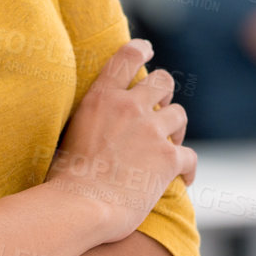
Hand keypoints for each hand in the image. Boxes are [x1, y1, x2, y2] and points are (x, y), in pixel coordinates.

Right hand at [44, 40, 196, 242]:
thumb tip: (99, 127)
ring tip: (170, 146)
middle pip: (162, 81)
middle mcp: (129, 107)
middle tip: (161, 112)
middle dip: (165, 94)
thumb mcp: (71, 133)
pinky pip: (190, 156)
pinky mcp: (168, 157)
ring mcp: (151, 130)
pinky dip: (188, 169)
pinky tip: (183, 180)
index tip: (148, 50)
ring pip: (179, 115)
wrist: (80, 205)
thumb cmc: (65, 179)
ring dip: (176, 130)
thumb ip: (91, 120)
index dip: (141, 50)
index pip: (127, 57)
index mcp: (102, 97)